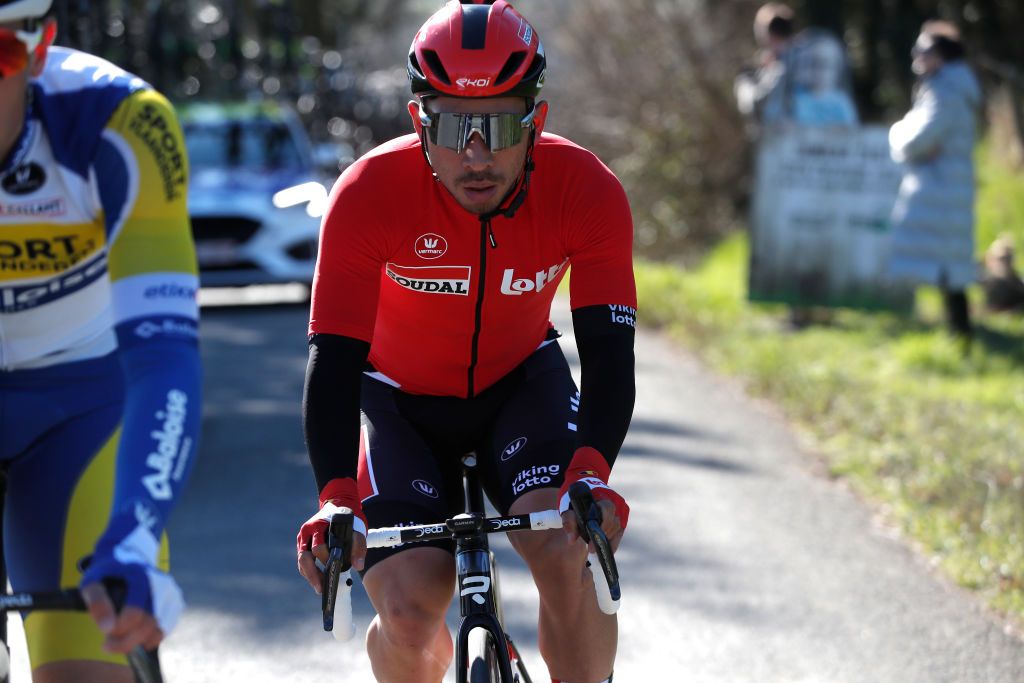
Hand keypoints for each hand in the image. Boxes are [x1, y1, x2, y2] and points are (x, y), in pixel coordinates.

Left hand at [79, 557, 183, 652]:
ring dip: (140, 640)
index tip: (105, 634)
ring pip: (161, 627)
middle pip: (150, 622)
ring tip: (122, 640)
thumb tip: (107, 629)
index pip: (135, 613)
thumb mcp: (92, 581)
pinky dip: (153, 636)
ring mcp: (171, 591)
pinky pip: (168, 625)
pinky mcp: (175, 599)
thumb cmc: (107, 571)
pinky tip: (137, 635)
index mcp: (140, 576)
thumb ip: (97, 603)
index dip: (120, 630)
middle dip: (128, 641)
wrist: (127, 554)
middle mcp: (161, 583)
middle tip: (108, 646)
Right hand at [296, 477, 367, 593]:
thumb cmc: (348, 520)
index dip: (325, 561)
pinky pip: (303, 560)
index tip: (332, 573)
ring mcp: (303, 538)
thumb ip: (359, 547)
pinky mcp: (303, 544)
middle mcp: (307, 532)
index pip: (318, 547)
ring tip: (321, 588)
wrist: (339, 504)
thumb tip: (358, 565)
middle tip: (322, 589)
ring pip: (302, 561)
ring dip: (310, 576)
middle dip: (313, 575)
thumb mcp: (356, 530)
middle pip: (304, 557)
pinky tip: (318, 580)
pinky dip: (310, 571)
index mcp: (317, 526)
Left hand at [557, 447, 628, 551]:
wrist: (584, 481)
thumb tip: (572, 540)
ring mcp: (621, 507)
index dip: (599, 530)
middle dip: (601, 537)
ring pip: (617, 528)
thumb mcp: (567, 506)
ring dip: (607, 538)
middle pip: (612, 524)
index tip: (590, 546)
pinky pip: (620, 530)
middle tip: (590, 549)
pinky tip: (606, 547)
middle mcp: (616, 501)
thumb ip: (569, 521)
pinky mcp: (623, 514)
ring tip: (595, 547)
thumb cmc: (575, 494)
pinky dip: (613, 539)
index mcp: (603, 496)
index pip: (606, 513)